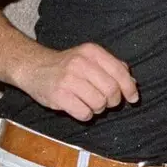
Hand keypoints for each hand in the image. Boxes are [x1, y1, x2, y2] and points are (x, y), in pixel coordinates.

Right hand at [19, 42, 138, 122]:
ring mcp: (68, 79)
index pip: (120, 71)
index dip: (129, 88)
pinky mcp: (58, 96)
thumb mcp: (90, 58)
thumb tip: (133, 84)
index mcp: (92, 52)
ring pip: (99, 103)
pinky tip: (80, 108)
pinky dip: (87, 114)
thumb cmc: (67, 65)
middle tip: (108, 102)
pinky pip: (84, 113)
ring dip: (99, 108)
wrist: (33, 67)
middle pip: (111, 89)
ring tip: (91, 103)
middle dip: (114, 100)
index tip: (133, 98)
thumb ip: (113, 67)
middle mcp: (80, 63)